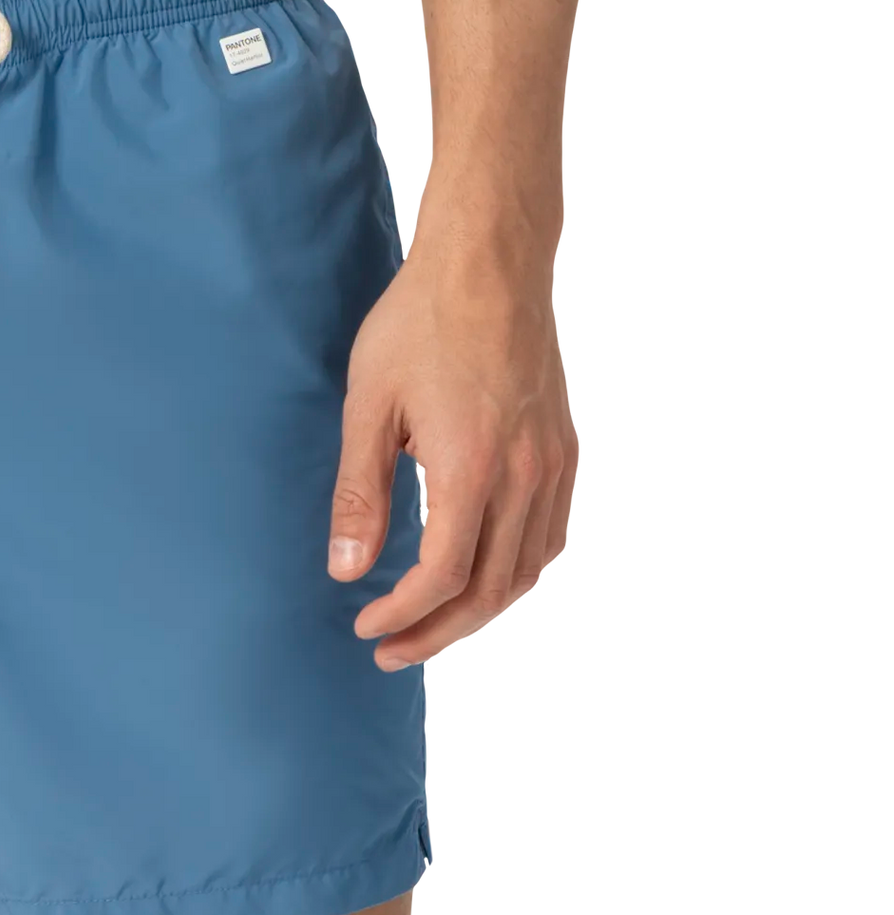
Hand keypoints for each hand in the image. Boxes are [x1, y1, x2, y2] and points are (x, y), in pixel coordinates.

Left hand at [328, 228, 578, 669]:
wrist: (489, 264)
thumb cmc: (419, 323)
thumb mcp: (370, 403)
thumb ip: (361, 493)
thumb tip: (346, 571)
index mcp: (469, 469)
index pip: (442, 577)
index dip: (403, 615)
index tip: (366, 626)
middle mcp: (523, 477)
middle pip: (489, 591)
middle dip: (438, 632)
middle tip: (392, 650)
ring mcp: (554, 466)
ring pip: (527, 574)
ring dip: (480, 612)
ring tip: (434, 625)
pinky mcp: (567, 451)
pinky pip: (553, 539)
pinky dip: (521, 575)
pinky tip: (489, 580)